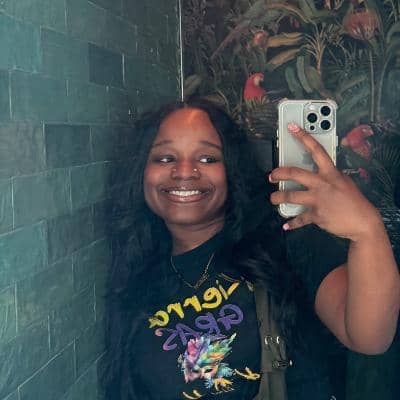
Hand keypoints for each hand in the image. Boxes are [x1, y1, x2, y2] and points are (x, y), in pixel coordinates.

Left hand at [269, 123, 382, 241]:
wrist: (363, 221)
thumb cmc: (353, 200)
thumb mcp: (343, 182)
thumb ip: (329, 176)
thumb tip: (316, 174)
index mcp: (330, 173)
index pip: (316, 150)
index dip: (303, 137)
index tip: (291, 127)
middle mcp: (322, 184)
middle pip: (295, 173)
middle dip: (279, 173)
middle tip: (271, 176)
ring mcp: (318, 200)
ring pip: (290, 196)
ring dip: (278, 198)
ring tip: (273, 199)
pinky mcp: (316, 215)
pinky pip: (299, 219)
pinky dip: (292, 223)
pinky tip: (285, 225)